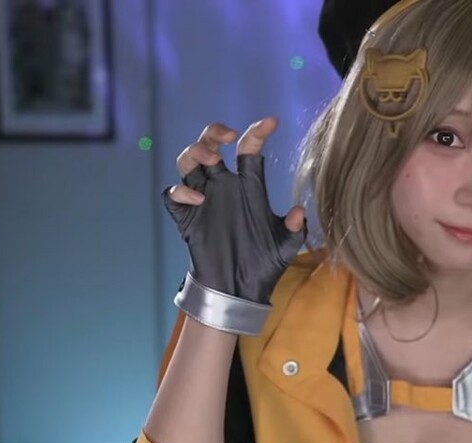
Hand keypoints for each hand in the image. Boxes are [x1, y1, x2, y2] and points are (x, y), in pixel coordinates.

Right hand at [165, 118, 308, 305]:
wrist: (240, 291)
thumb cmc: (264, 264)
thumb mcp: (285, 247)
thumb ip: (293, 229)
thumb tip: (298, 211)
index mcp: (249, 187)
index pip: (249, 150)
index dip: (257, 132)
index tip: (272, 122)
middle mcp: (224, 188)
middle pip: (211, 145)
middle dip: (214, 133)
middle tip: (228, 136)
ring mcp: (204, 201)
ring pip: (188, 162)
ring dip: (195, 152)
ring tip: (209, 158)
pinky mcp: (187, 219)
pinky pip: (173, 195)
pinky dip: (181, 191)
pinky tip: (198, 198)